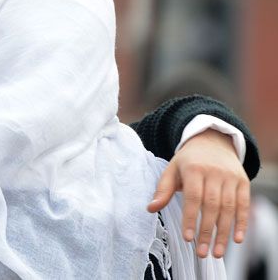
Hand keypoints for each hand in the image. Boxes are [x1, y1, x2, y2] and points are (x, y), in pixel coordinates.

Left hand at [146, 129, 249, 257]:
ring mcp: (231, 177)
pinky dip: (242, 223)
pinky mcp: (243, 181)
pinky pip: (244, 204)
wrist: (212, 141)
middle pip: (212, 205)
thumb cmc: (187, 161)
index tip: (188, 238)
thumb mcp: (171, 170)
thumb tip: (150, 208)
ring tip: (216, 252)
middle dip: (207, 231)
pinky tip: (236, 239)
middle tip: (201, 252)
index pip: (193, 197)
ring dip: (224, 232)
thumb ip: (162, 189)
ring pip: (229, 208)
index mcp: (193, 168)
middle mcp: (214, 172)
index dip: (191, 218)